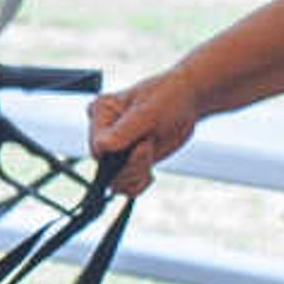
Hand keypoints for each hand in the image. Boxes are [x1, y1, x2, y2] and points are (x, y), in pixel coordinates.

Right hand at [86, 70, 203, 192]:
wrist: (187, 102)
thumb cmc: (168, 97)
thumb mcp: (149, 112)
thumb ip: (125, 130)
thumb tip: (101, 147)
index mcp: (101, 112)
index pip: (97, 146)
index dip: (119, 153)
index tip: (144, 144)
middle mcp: (103, 132)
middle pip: (105, 167)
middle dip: (132, 165)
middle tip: (150, 146)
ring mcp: (115, 149)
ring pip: (115, 181)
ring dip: (137, 174)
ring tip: (152, 152)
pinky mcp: (127, 162)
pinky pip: (125, 186)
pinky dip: (139, 183)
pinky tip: (150, 171)